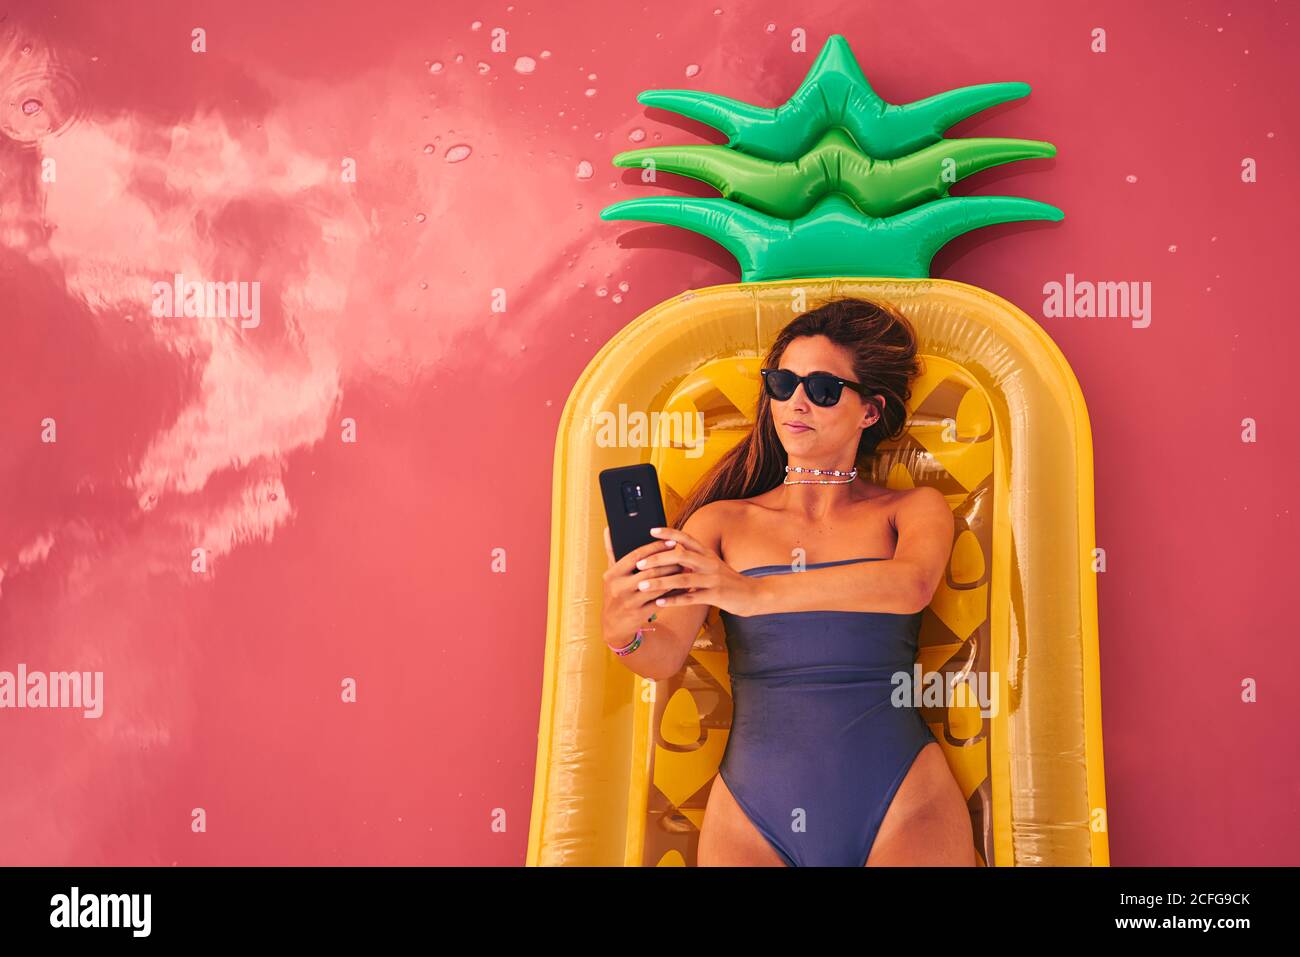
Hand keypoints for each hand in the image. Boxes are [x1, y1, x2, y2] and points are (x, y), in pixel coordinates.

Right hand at [600, 525, 685, 646]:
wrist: (613, 625)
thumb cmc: (615, 593)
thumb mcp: (611, 575)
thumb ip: (612, 551)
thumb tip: (609, 528)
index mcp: (612, 574)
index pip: (636, 556)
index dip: (655, 547)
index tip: (671, 541)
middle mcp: (619, 588)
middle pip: (649, 570)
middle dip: (669, 562)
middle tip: (683, 555)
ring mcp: (629, 602)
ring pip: (657, 586)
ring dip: (673, 576)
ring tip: (685, 568)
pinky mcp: (639, 614)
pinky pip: (661, 601)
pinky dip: (673, 593)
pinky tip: (683, 587)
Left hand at [631, 527, 763, 616]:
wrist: (754, 594)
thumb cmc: (728, 581)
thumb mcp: (712, 566)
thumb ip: (694, 560)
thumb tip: (672, 554)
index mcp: (707, 554)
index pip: (686, 538)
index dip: (669, 533)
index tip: (651, 530)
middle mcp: (709, 563)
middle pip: (680, 556)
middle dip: (658, 559)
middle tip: (639, 563)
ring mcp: (713, 580)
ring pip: (683, 578)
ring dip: (660, 582)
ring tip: (642, 585)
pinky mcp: (716, 596)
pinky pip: (691, 598)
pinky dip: (674, 600)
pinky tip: (659, 603)